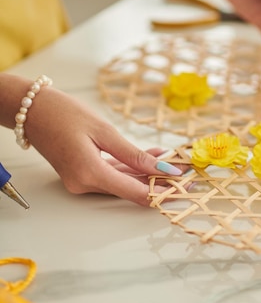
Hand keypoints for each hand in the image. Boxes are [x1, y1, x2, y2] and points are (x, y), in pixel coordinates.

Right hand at [25, 87, 184, 205]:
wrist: (30, 110)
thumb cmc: (63, 113)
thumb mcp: (104, 131)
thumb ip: (134, 155)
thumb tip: (163, 169)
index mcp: (90, 174)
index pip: (136, 193)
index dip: (164, 192)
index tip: (186, 187)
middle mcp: (84, 184)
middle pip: (132, 189)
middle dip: (160, 181)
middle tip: (187, 174)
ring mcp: (80, 182)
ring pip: (124, 181)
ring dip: (147, 172)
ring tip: (172, 160)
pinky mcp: (80, 175)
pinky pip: (112, 175)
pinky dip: (131, 168)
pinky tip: (151, 157)